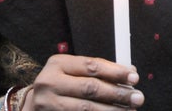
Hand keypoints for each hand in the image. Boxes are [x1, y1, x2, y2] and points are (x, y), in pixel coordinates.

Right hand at [24, 54, 143, 109]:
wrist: (33, 106)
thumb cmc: (61, 85)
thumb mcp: (73, 71)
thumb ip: (98, 70)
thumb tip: (130, 72)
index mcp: (58, 64)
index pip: (91, 66)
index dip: (115, 72)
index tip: (134, 77)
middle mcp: (49, 83)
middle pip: (90, 89)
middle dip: (118, 94)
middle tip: (138, 98)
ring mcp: (48, 105)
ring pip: (86, 109)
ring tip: (130, 110)